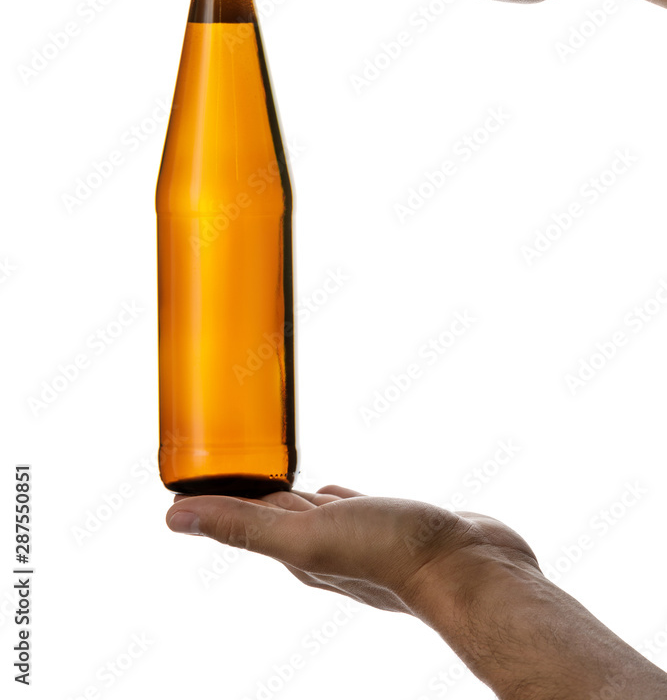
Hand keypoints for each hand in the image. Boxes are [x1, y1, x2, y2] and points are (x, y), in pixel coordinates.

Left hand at [166, 482, 538, 614]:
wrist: (472, 568)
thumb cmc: (391, 555)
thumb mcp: (305, 536)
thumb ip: (243, 526)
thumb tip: (175, 518)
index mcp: (297, 550)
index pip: (249, 518)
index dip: (225, 495)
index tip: (203, 471)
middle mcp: (325, 545)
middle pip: (278, 513)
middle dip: (256, 490)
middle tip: (236, 458)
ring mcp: (362, 536)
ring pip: (316, 509)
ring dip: (297, 492)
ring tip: (280, 470)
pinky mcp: (395, 523)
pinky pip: (355, 504)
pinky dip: (338, 493)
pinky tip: (338, 488)